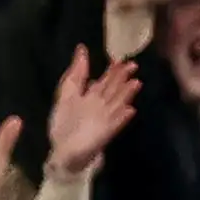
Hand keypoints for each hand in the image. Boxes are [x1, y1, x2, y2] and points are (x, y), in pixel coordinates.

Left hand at [47, 45, 139, 175]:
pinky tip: (129, 110)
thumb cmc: (64, 122)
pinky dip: (122, 118)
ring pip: (117, 103)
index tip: (120, 59)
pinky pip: (115, 124)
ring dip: (126, 94)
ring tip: (136, 83)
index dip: (112, 70)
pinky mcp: (105, 133)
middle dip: (122, 78)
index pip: (104, 80)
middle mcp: (100, 105)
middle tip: (133, 65)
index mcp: (91, 96)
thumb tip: (81, 48)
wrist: (63, 150)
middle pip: (113, 89)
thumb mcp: (66, 94)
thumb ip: (75, 74)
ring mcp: (105, 119)